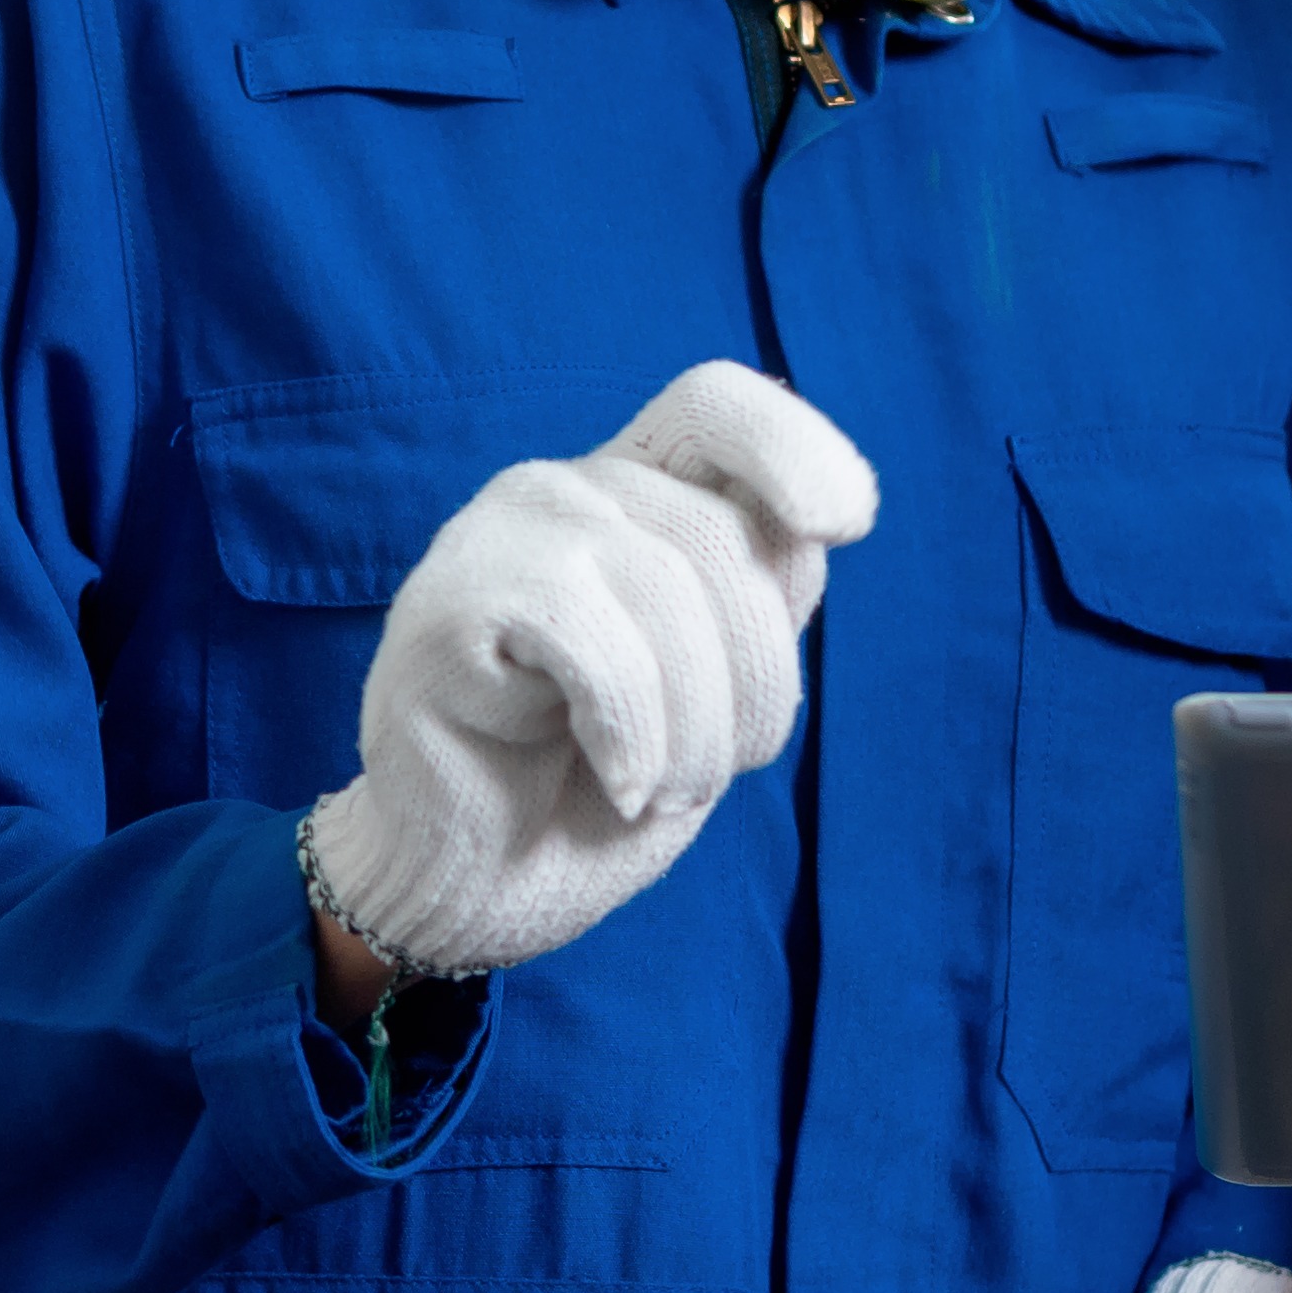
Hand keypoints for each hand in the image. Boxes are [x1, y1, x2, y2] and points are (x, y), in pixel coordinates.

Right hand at [294, 361, 874, 979]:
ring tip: (654, 792)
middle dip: (756, 683)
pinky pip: (601, 648)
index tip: (843, 526)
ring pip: (669, 594)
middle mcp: (561, 490)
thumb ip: (757, 591)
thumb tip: (809, 527)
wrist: (481, 888)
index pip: (714, 405)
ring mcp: (497, 535)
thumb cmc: (601, 783)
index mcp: (630, 493)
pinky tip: (615, 784)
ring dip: (697, 734)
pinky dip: (635, 738)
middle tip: (704, 776)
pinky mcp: (448, 605)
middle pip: (720, 536)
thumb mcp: (717, 685)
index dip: (794, 444)